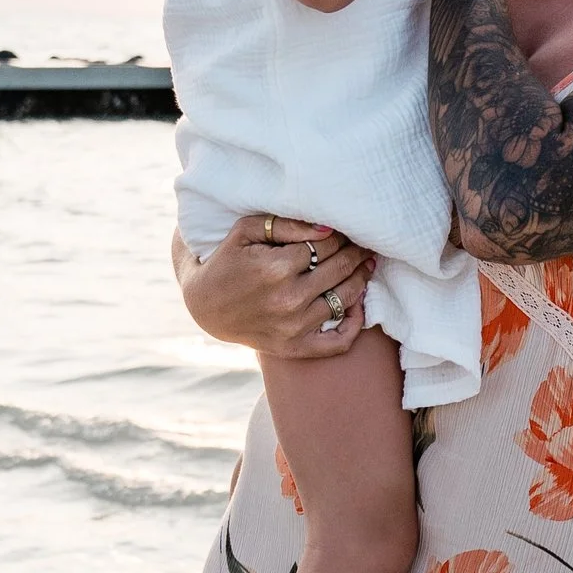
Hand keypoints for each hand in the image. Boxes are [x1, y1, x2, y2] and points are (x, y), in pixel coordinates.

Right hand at [176, 216, 373, 358]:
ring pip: (345, 298)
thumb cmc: (228, 261)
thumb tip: (327, 228)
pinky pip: (339, 342)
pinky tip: (357, 305)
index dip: (340, 235)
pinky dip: (355, 324)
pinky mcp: (296, 347)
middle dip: (356, 252)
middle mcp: (288, 300)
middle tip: (365, 243)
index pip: (326, 244)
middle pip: (340, 268)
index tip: (346, 229)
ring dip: (361, 278)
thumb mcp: (247, 231)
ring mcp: (294, 327)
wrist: (206, 306)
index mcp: (276, 268)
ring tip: (366, 265)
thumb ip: (286, 225)